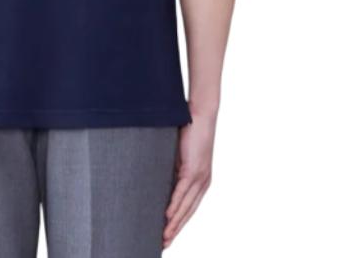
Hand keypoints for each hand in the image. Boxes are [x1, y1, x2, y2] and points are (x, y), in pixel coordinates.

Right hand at [163, 111, 216, 248]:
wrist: (200, 114)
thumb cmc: (188, 131)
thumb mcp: (177, 154)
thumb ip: (171, 168)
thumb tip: (155, 177)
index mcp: (200, 181)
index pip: (188, 208)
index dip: (177, 224)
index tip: (167, 236)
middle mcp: (202, 183)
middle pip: (187, 213)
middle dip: (175, 230)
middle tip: (163, 244)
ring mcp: (199, 178)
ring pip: (185, 207)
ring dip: (174, 224)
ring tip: (164, 237)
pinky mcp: (194, 170)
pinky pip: (182, 193)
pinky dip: (174, 206)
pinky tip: (167, 217)